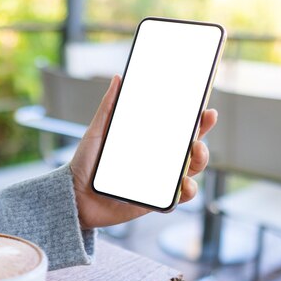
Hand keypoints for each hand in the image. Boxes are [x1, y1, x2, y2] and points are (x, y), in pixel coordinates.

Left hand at [70, 75, 217, 228]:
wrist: (74, 196)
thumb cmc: (85, 163)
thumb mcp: (97, 132)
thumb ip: (108, 107)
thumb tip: (118, 78)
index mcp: (149, 142)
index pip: (179, 129)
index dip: (197, 121)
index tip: (206, 110)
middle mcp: (158, 161)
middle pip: (191, 149)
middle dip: (202, 139)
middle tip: (199, 132)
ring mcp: (158, 181)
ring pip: (191, 172)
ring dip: (200, 161)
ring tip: (194, 153)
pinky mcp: (155, 202)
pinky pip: (178, 198)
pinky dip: (187, 191)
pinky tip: (183, 183)